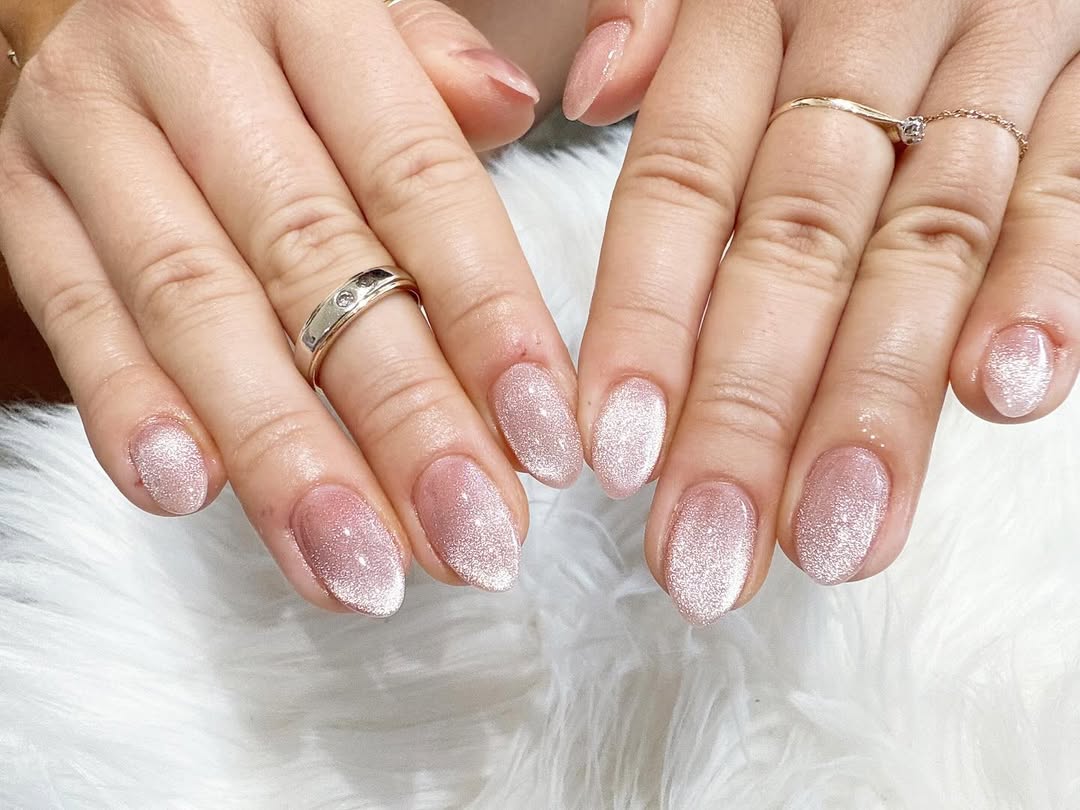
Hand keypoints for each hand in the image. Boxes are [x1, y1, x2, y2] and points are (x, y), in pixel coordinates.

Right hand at [0, 0, 584, 616]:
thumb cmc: (270, 35)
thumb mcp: (364, 21)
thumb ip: (435, 65)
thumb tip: (511, 107)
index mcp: (309, 11)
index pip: (418, 179)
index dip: (489, 319)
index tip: (546, 442)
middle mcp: (195, 61)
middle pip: (314, 263)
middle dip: (400, 421)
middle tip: (471, 541)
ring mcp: (95, 131)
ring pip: (197, 308)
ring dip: (283, 455)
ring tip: (358, 566)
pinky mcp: (24, 198)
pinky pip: (72, 310)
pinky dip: (129, 407)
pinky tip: (192, 496)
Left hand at [566, 0, 1079, 621]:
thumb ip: (661, 12)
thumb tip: (593, 89)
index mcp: (751, 13)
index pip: (680, 183)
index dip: (645, 319)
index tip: (617, 455)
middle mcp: (863, 38)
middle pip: (792, 244)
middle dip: (747, 409)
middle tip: (708, 551)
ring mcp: (988, 60)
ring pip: (925, 244)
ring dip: (879, 397)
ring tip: (836, 532)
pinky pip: (1069, 184)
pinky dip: (1045, 283)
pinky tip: (1005, 391)